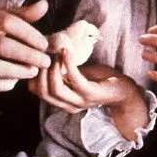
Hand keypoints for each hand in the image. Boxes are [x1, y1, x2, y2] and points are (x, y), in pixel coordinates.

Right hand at [0, 0, 51, 91]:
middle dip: (29, 55)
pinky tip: (16, 79)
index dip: (30, 34)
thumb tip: (45, 4)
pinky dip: (6, 83)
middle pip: (4, 47)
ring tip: (33, 71)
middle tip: (45, 61)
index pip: (9, 22)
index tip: (44, 44)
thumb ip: (22, 13)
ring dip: (19, 71)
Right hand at [29, 49, 149, 139]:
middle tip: (44, 54)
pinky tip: (66, 51)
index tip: (38, 57)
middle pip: (42, 92)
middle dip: (40, 71)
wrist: (124, 88)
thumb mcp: (76, 74)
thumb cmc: (100, 79)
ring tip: (55, 53)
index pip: (37, 92)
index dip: (33, 74)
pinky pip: (74, 79)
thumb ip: (61, 70)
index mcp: (63, 101)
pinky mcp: (90, 93)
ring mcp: (80, 101)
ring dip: (52, 68)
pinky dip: (68, 63)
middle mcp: (69, 105)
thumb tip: (45, 54)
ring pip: (55, 89)